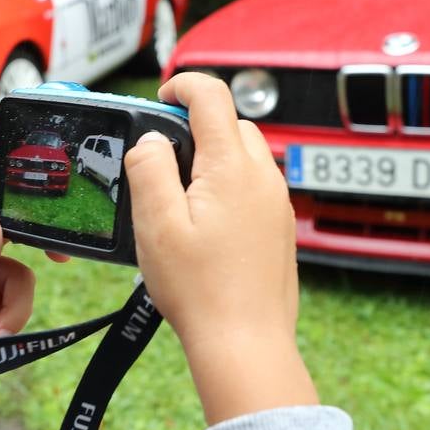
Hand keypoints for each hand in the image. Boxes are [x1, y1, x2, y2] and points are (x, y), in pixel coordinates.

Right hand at [124, 72, 316, 423]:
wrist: (245, 343)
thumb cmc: (201, 291)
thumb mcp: (155, 224)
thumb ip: (149, 169)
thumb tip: (150, 140)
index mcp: (232, 167)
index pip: (212, 96)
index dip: (182, 85)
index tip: (162, 96)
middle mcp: (263, 177)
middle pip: (232, 123)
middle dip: (196, 126)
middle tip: (161, 157)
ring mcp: (277, 203)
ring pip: (245, 156)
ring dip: (213, 159)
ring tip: (179, 198)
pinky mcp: (281, 228)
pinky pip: (254, 188)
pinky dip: (228, 188)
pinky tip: (203, 226)